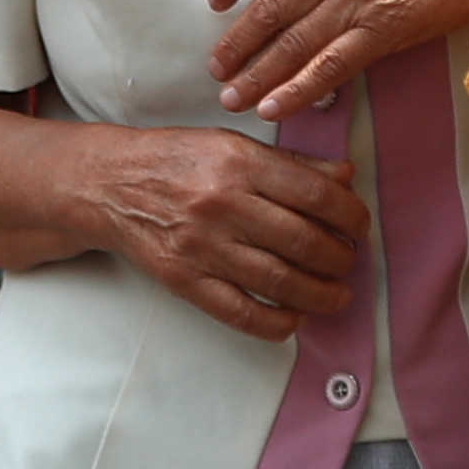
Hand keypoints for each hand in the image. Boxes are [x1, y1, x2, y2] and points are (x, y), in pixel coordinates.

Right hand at [71, 125, 368, 338]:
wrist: (109, 184)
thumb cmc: (176, 160)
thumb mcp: (231, 145)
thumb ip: (290, 162)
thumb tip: (345, 177)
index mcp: (238, 163)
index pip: (315, 195)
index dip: (350, 215)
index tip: (359, 227)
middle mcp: (222, 204)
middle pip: (303, 242)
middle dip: (340, 259)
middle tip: (349, 262)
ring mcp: (202, 246)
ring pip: (279, 281)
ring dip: (320, 295)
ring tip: (337, 295)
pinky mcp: (184, 279)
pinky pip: (240, 312)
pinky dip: (275, 323)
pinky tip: (295, 319)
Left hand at [205, 0, 468, 121]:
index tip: (216, 2)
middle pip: (268, 8)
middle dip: (236, 44)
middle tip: (215, 68)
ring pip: (291, 43)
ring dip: (256, 76)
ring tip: (232, 98)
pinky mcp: (384, 29)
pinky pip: (329, 67)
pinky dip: (296, 91)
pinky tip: (273, 107)